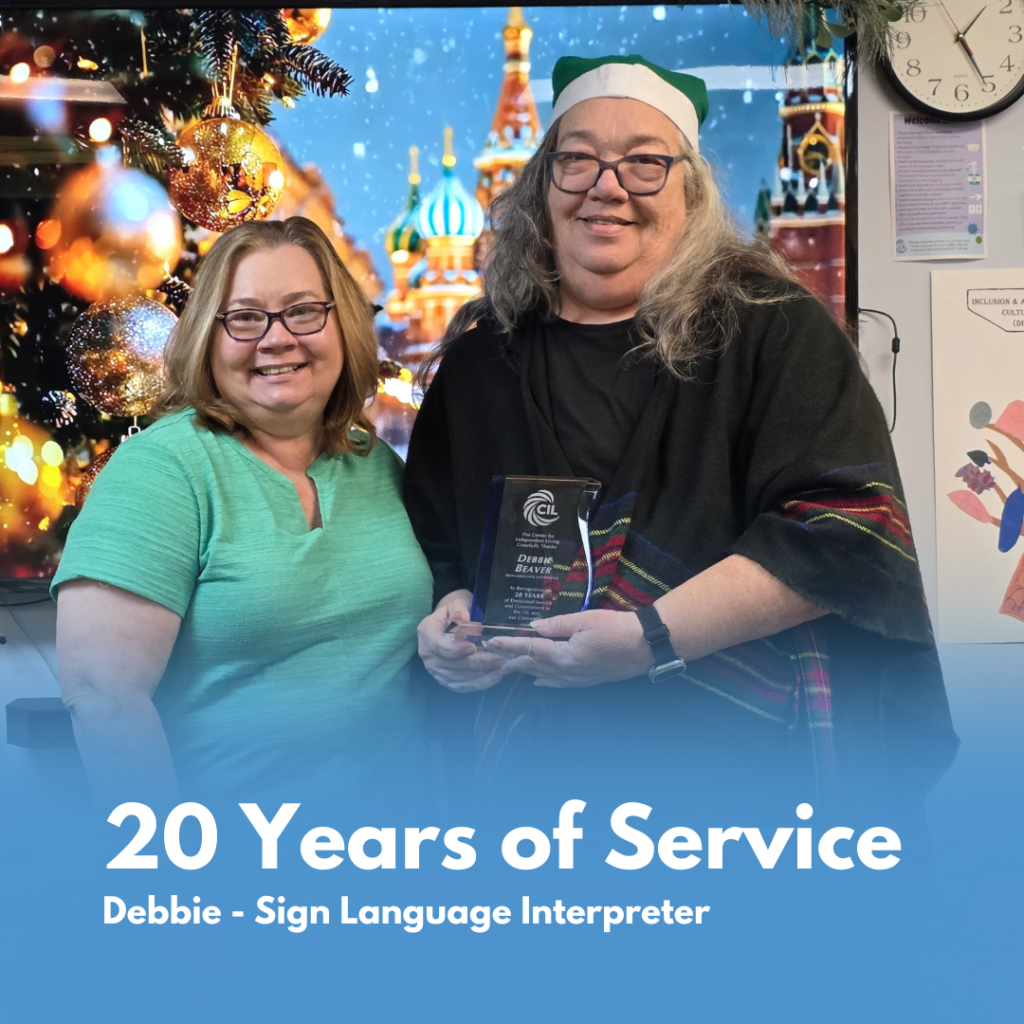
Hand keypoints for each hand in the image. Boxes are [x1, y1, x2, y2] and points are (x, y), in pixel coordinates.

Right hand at [416, 589, 509, 692]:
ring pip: (459, 678)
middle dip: (478, 663)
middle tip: (499, 659)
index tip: (473, 647)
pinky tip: (494, 677)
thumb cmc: (455, 611)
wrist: (449, 621)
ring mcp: (435, 669)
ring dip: (481, 675)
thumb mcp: (456, 603)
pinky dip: (478, 683)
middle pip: (452, 665)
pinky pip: (461, 686)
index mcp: (427, 633)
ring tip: (501, 668)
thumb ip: (459, 609)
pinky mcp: (444, 679)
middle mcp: (427, 654)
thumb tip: (462, 617)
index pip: (439, 646)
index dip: (455, 649)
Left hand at [483, 609, 653, 686]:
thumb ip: (557, 624)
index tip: (491, 641)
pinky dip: (544, 680)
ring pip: (543, 676)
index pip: (530, 649)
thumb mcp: (585, 620)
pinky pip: (558, 683)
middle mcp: (567, 672)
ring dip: (524, 670)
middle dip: (511, 660)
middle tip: (491, 656)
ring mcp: (577, 679)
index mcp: (565, 656)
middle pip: (533, 665)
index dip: (509, 644)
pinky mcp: (587, 680)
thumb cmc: (617, 629)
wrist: (646, 646)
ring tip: (507, 666)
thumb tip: (534, 626)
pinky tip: (538, 681)